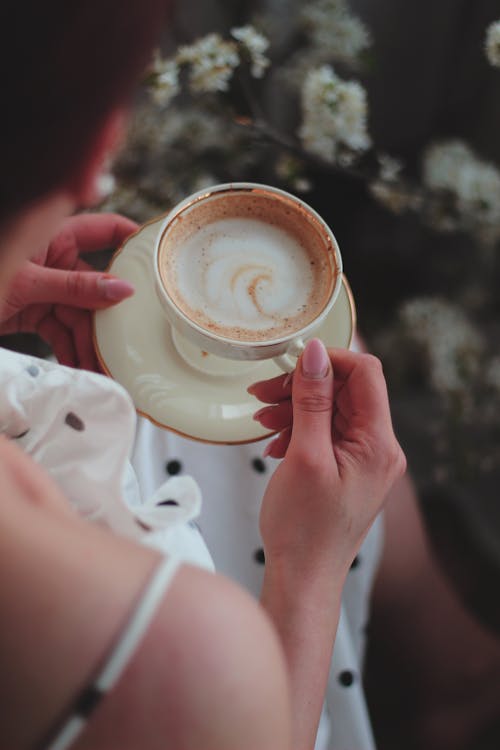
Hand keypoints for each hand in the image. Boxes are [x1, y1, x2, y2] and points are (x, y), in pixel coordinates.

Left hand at [0, 213, 137, 370]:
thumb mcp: (28, 284)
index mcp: (53, 236)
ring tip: (107, 367)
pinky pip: (62, 330)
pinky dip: (72, 350)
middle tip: (134, 337)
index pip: (105, 229)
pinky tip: (84, 366)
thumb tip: (123, 289)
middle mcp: (53, 259)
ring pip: (81, 314)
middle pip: (98, 285)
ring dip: (92, 342)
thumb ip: (76, 287)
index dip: (134, 240)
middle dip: (113, 315)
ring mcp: (45, 287)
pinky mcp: (35, 312)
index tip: (161, 256)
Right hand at [250, 339, 405, 576]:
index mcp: (378, 443)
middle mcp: (379, 449)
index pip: (365, 374)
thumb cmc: (304, 529)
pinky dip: (298, 429)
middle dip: (302, 386)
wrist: (303, 578)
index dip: (330, 360)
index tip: (292, 362)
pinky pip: (326, 434)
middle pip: (345, 392)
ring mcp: (364, 460)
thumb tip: (316, 353)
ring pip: (331, 411)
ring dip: (295, 408)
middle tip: (263, 393)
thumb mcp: (304, 456)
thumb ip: (312, 400)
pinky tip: (275, 442)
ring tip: (262, 419)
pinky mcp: (348, 470)